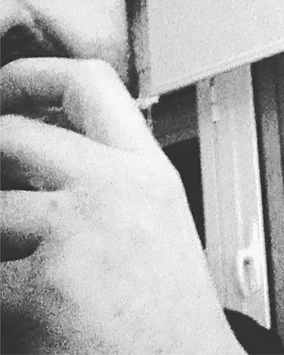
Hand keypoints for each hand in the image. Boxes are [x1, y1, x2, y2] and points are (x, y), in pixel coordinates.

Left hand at [0, 58, 244, 354]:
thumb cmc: (162, 309)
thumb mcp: (149, 219)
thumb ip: (103, 173)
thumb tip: (23, 143)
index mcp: (147, 169)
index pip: (88, 82)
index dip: (31, 75)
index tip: (2, 91)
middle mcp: (118, 188)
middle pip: (12, 134)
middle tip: (0, 198)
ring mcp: (81, 233)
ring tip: (19, 268)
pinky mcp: (44, 288)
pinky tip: (22, 312)